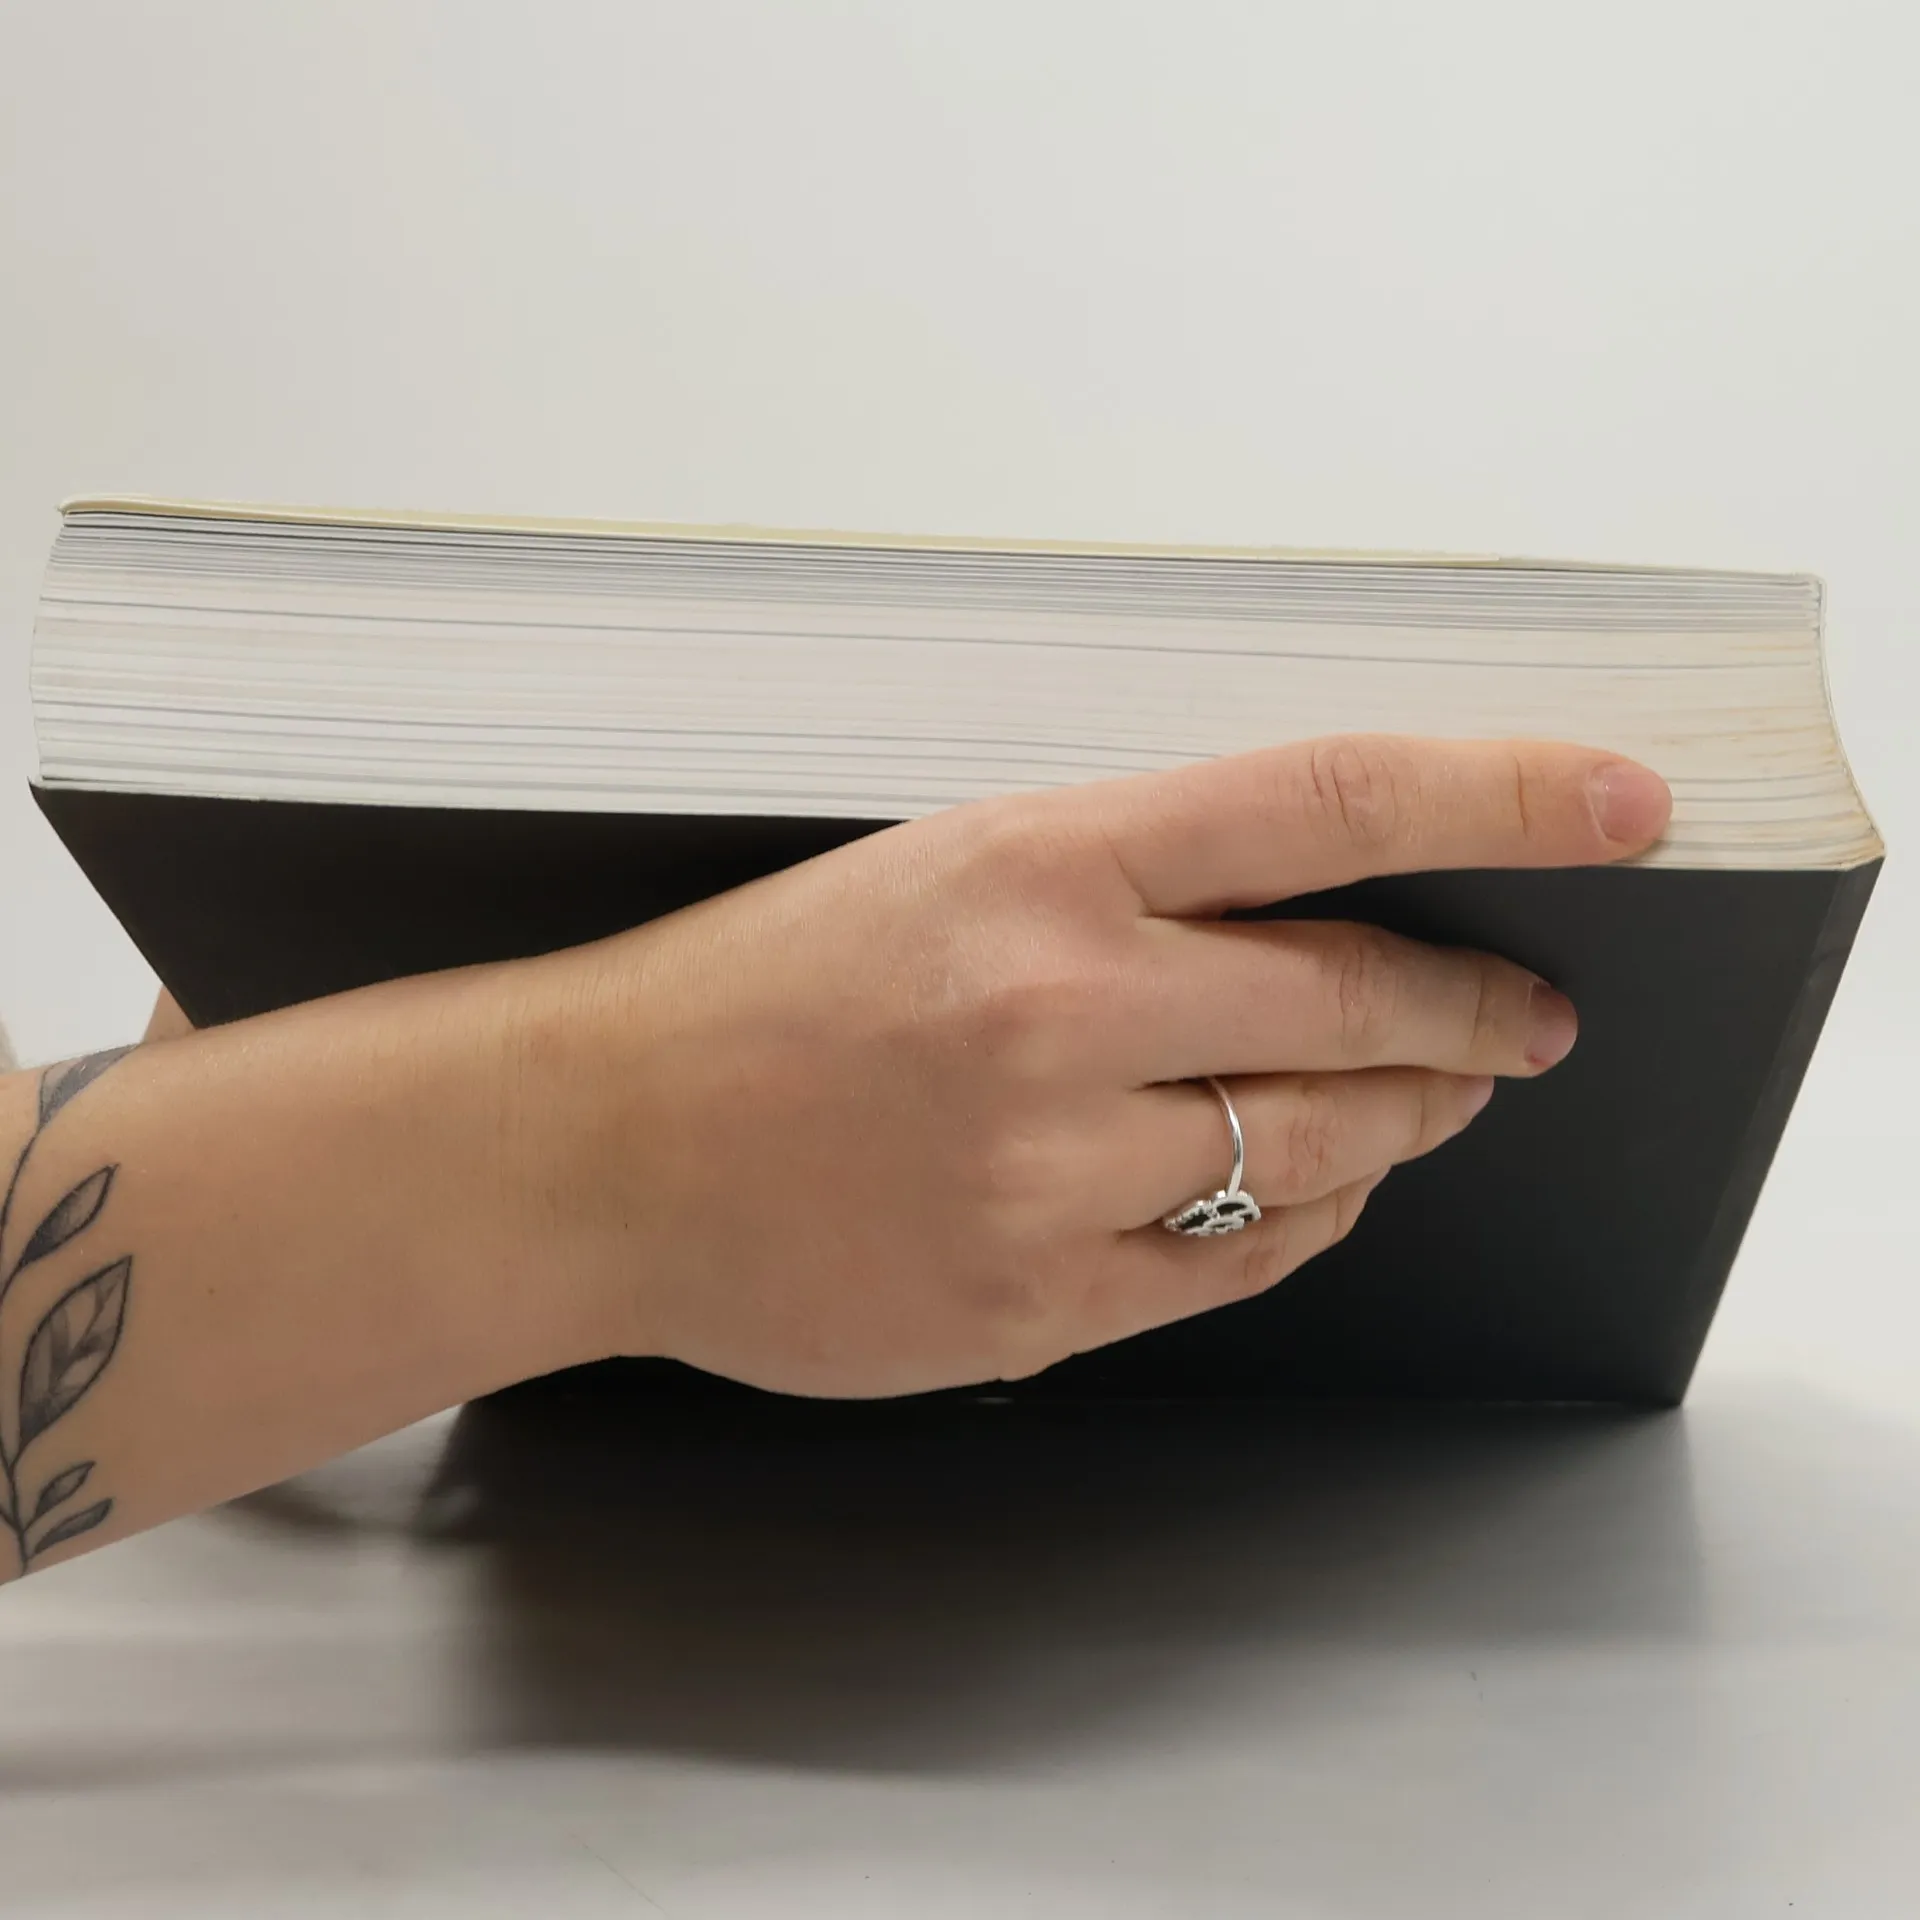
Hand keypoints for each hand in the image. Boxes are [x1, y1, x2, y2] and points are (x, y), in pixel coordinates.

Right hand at [522, 735, 1669, 1397]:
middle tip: (1526, 1015)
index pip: (1328, 800)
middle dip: (1479, 1011)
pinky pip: (1236, 1261)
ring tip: (1426, 1099)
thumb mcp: (942, 867)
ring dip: (1400, 1121)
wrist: (601, 1145)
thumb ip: (1131, 884)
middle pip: (1362, 1003)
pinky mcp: (1032, 1300)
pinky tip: (1304, 1190)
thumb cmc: (754, 988)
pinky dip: (1301, 1219)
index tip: (1621, 805)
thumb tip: (1314, 908)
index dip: (1504, 792)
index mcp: (1036, 867)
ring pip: (1319, 1150)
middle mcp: (1059, 1012)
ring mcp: (1050, 1174)